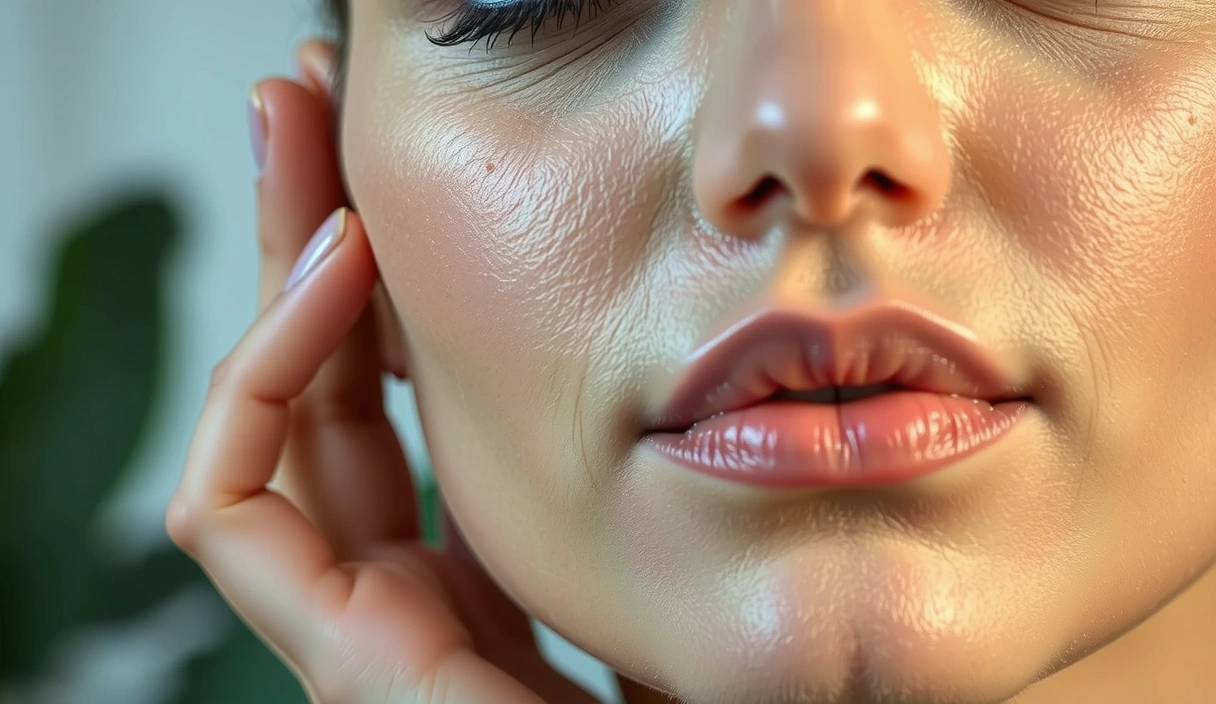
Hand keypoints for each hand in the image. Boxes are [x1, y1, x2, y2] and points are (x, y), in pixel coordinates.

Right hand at [165, 43, 613, 703]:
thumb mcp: (678, 563)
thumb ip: (640, 488)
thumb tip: (690, 358)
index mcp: (475, 569)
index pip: (393, 406)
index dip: (378, 290)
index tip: (397, 174)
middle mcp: (406, 591)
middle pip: (325, 392)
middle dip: (305, 237)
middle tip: (307, 100)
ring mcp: (360, 630)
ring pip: (272, 422)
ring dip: (271, 264)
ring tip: (291, 125)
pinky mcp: (338, 667)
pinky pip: (234, 514)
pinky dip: (259, 382)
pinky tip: (330, 269)